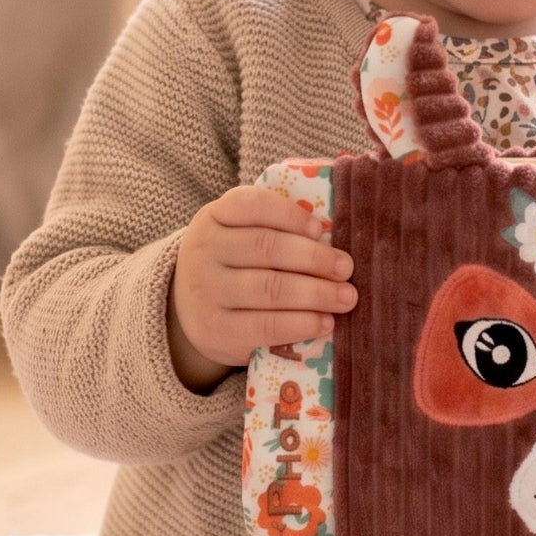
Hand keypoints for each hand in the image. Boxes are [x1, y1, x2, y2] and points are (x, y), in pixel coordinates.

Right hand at [168, 186, 355, 392]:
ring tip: (346, 298)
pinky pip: (264, 327)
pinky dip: (300, 324)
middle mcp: (204, 250)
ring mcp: (206, 291)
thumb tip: (334, 234)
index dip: (290, 215)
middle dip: (314, 258)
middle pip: (266, 248)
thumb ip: (277, 229)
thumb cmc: (234, 266)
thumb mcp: (240, 236)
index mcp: (214, 217)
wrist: (189, 311)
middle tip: (346, 268)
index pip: (252, 205)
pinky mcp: (215, 330)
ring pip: (268, 288)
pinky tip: (324, 323)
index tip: (321, 228)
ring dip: (315, 293)